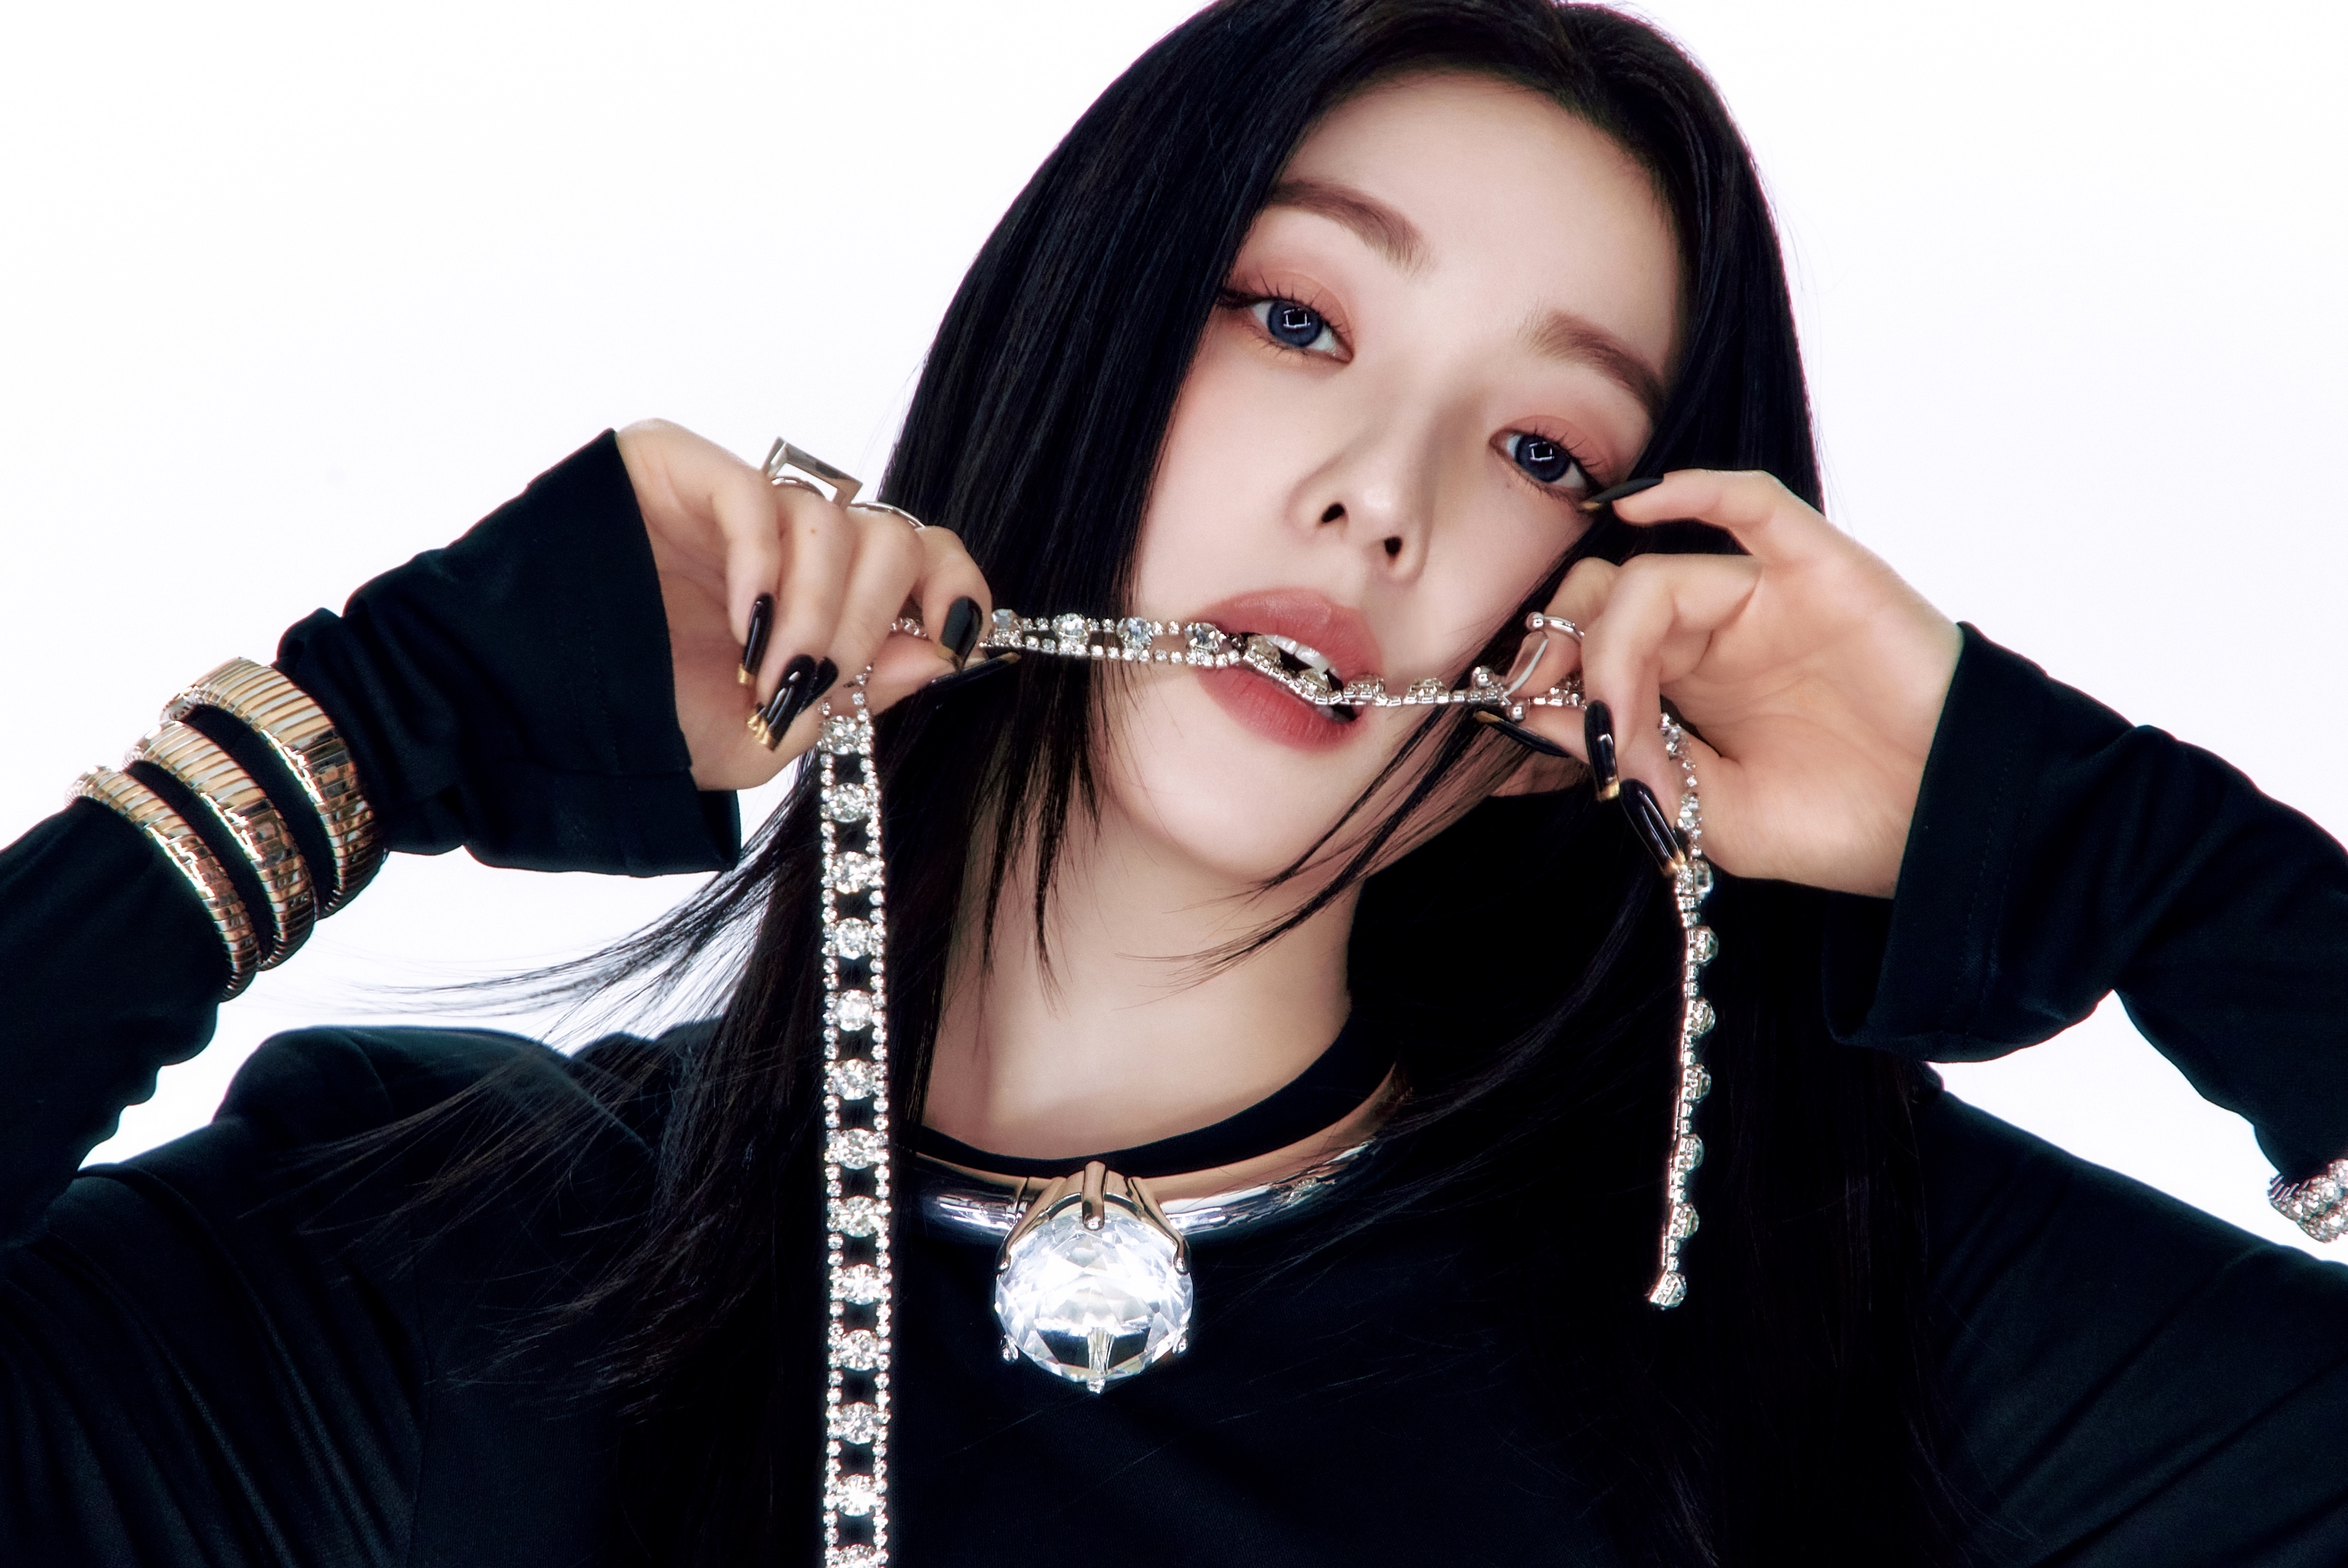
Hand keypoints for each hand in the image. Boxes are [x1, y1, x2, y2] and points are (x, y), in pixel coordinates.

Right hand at [615, 420, 993, 790]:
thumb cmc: (650, 729)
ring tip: (770, 675)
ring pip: (831, 521)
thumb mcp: (775, 734)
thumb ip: (861, 692)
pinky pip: (755, 498)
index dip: (956, 588)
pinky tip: (745, 626)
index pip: (924, 553)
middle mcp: (788, 535)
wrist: (533, 721)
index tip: (958, 640)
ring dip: (816, 611)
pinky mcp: (677, 463)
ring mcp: (734, 495)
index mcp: (825, 590)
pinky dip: (764, 570)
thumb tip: (943, 652)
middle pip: (891, 536)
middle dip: (868, 620)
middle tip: (818, 681)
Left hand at [1509, 470, 1961, 897]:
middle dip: (1562, 649)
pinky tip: (1635, 504)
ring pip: (1656, 573)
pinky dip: (1691, 490)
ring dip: (1614, 641)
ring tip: (1614, 712)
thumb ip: (1637, 764)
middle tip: (1543, 702)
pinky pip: (1751, 502)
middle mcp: (1718, 633)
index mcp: (1689, 687)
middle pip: (1606, 600)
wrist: (1949, 828)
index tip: (1506, 716)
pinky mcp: (1818, 569)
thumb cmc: (1843, 826)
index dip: (1542, 675)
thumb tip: (1541, 719)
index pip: (1590, 649)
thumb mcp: (1711, 815)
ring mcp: (1766, 596)